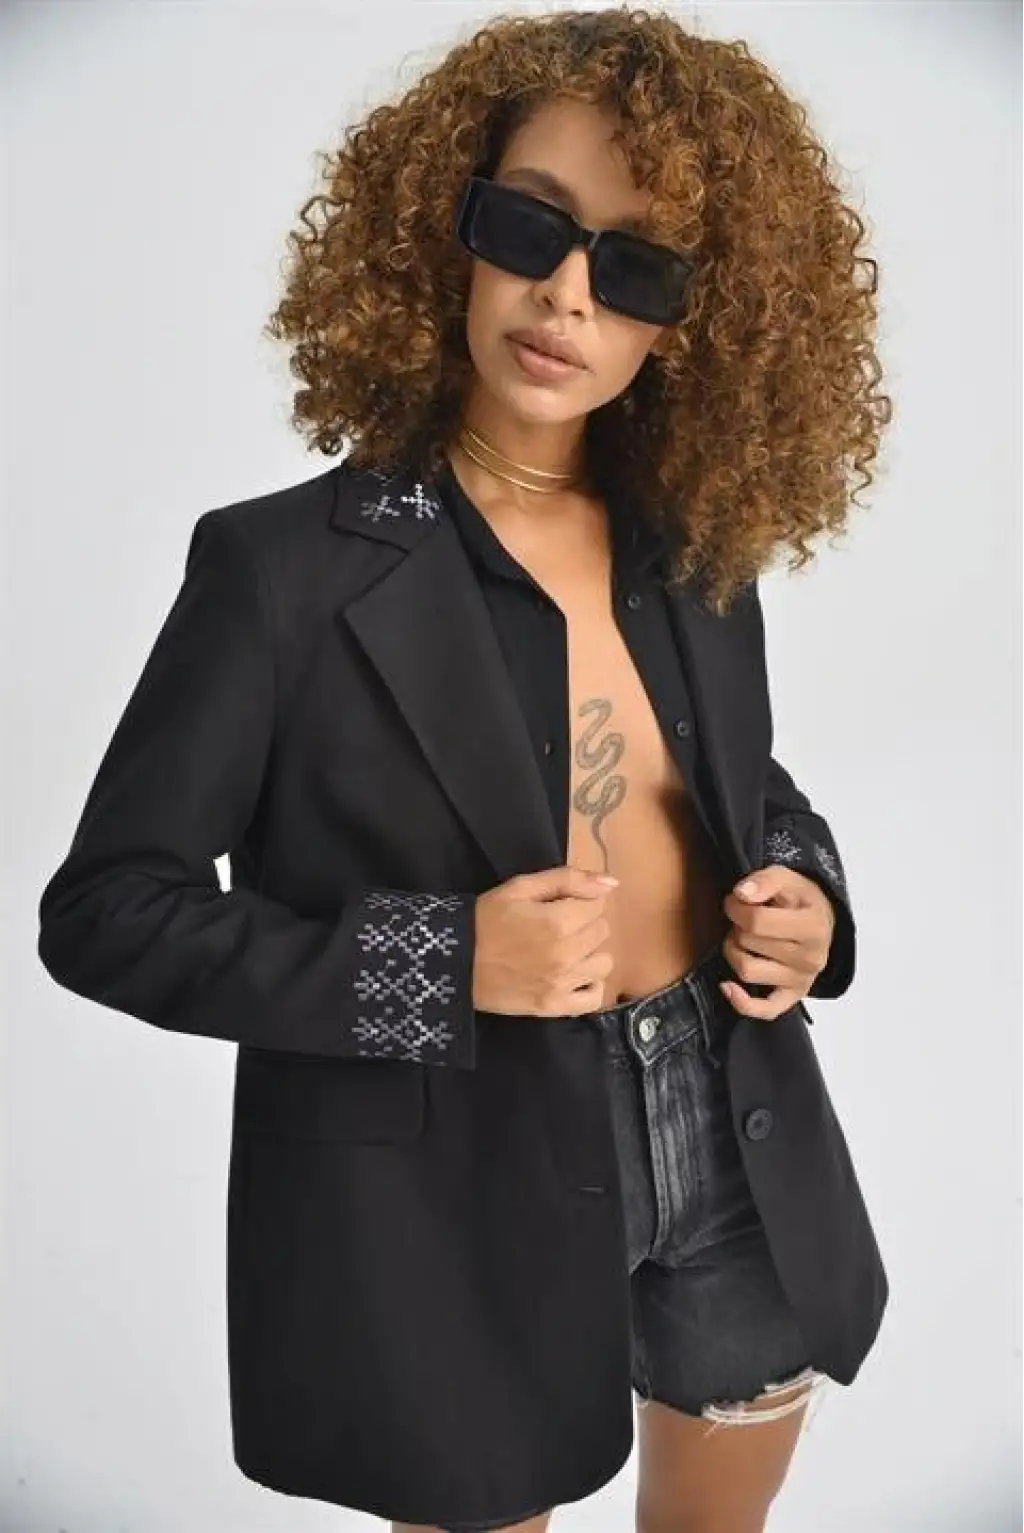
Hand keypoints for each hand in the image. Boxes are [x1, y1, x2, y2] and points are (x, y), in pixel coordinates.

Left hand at [718, 865, 835, 1020]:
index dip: (736, 907)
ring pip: (747, 971)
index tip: (736, 900)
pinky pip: (765, 1010)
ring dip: (734, 951)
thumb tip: (741, 894)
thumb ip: (764, 881)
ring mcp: (802, 980)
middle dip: (736, 926)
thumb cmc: (800, 900)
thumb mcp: (787, 878)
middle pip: (748, 943)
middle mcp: (811, 958)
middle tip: (743, 919)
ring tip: (741, 940)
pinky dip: (742, 1002)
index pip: (757, 921)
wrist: (821, 922)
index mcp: (813, 926)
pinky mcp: (792, 997)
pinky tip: (727, 987)